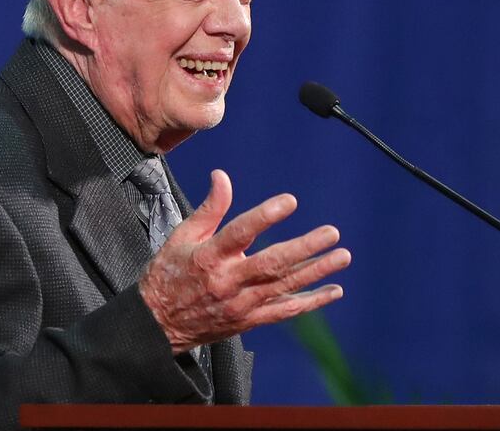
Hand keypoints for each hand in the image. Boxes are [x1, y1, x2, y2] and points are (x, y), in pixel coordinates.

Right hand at [139, 169, 350, 353]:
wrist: (158, 324)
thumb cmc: (168, 274)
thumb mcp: (181, 237)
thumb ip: (209, 208)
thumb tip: (222, 176)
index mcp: (209, 257)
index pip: (240, 233)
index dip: (265, 216)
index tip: (290, 201)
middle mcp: (228, 281)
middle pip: (272, 263)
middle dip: (305, 248)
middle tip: (331, 233)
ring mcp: (240, 304)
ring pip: (284, 286)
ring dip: (315, 271)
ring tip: (341, 256)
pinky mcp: (248, 320)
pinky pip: (284, 312)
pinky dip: (310, 302)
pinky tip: (332, 291)